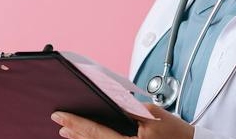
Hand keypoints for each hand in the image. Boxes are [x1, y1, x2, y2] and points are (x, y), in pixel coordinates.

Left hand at [51, 103, 193, 138]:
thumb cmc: (176, 134)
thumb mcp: (153, 115)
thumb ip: (130, 108)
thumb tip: (110, 101)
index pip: (95, 133)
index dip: (76, 122)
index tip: (61, 115)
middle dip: (74, 130)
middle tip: (58, 119)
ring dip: (81, 138)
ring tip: (67, 130)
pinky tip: (86, 138)